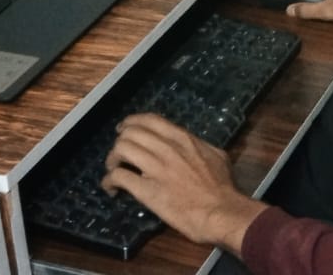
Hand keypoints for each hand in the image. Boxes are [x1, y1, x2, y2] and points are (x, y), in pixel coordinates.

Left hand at [101, 113, 268, 251]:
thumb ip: (199, 147)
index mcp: (182, 139)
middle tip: (118, 154)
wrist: (220, 212)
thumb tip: (193, 147)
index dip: (132, 122)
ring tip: (114, 169)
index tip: (124, 129)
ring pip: (121, 149)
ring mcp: (155, 168)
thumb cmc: (222, 187)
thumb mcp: (216, 156)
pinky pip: (119, 177)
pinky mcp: (146, 190)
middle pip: (130, 133)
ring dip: (112, 159)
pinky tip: (112, 188)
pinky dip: (110, 181)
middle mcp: (166, 148)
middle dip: (119, 142)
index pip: (149, 120)